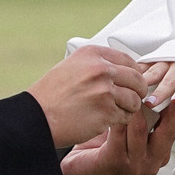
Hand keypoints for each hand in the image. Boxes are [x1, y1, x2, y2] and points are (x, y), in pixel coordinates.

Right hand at [28, 44, 149, 151]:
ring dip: (129, 108)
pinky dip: (121, 120)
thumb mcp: (71, 67)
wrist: (36, 117)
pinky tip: (108, 120)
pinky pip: (126, 116)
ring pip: (134, 100)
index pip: (128, 60)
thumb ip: (97, 65)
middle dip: (138, 91)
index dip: (134, 73)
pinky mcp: (106, 112)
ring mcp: (105, 91)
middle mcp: (101, 69)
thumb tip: (123, 70)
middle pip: (137, 79)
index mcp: (92, 54)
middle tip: (133, 98)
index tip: (133, 81)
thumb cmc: (51, 95)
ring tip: (116, 111)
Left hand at [60, 96, 174, 174]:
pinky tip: (109, 100)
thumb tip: (146, 87)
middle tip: (166, 83)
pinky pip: (119, 132)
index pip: (174, 126)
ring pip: (140, 128)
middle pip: (167, 129)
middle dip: (167, 104)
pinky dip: (115, 114)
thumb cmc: (100, 152)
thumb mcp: (127, 133)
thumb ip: (140, 117)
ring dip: (133, 105)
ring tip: (128, 86)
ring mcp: (136, 165)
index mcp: (159, 154)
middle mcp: (152, 162)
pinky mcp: (117, 163)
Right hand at [134, 57, 174, 120]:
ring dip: (146, 81)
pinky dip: (135, 70)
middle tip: (151, 103)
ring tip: (136, 91)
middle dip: (162, 90)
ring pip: (156, 69)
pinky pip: (144, 63)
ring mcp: (167, 59)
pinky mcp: (155, 58)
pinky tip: (124, 78)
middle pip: (172, 77)